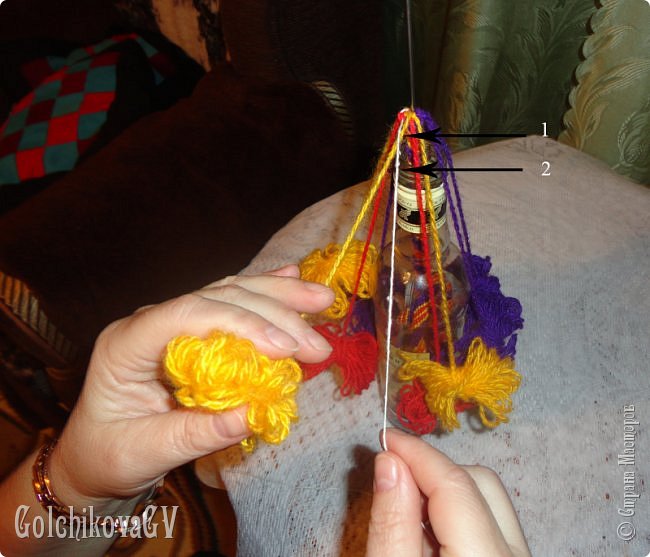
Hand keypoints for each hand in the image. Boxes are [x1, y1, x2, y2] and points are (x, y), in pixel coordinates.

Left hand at [48, 265, 333, 511]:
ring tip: (323, 300)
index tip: (284, 348)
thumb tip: (254, 412)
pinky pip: (231, 304)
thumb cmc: (108, 456)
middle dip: (273, 314)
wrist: (93, 455)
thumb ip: (195, 434)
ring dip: (279, 296)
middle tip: (318, 343)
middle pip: (217, 298)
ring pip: (229, 293)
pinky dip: (264, 295)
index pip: (186, 314)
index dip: (239, 323)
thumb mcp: (144, 454)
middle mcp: (150, 321)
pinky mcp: (192, 331)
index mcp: (127, 343)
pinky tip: (291, 279)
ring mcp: (172, 321)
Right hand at [366, 429, 530, 556]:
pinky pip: (492, 525)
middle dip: (434, 473)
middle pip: (481, 483)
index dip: (417, 453)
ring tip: (407, 518)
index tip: (385, 437)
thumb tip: (390, 461)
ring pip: (490, 500)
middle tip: (392, 482)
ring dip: (447, 493)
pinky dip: (459, 517)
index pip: (456, 484)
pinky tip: (428, 539)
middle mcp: (516, 556)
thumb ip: (392, 523)